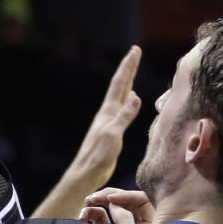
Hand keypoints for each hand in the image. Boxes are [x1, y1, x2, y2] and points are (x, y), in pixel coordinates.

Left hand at [65, 45, 142, 188]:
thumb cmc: (98, 156)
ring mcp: (110, 122)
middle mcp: (108, 113)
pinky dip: (129, 100)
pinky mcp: (112, 132)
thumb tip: (135, 96)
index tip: (134, 50)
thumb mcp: (113, 134)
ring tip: (132, 71)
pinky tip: (130, 100)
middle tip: (135, 52)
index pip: (120, 84)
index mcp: (108, 112)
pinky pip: (123, 109)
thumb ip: (124, 116)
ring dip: (128, 82)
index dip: (128, 67)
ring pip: (121, 96)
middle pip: (121, 86)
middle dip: (128, 69)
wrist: (87, 173)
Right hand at [80, 187, 154, 223]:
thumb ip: (123, 217)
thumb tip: (113, 203)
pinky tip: (82, 218)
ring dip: (95, 205)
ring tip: (84, 207)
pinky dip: (91, 216)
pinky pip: (102, 221)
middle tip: (93, 197)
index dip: (125, 196)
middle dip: (108, 196)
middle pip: (126, 201)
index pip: (142, 200)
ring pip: (111, 210)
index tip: (109, 199)